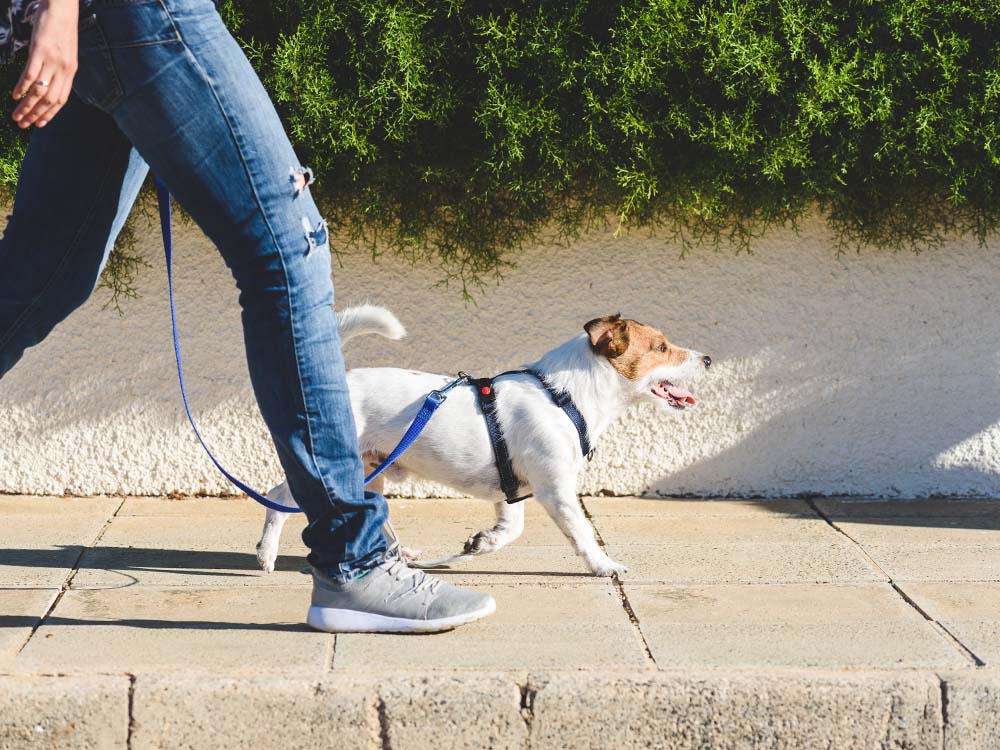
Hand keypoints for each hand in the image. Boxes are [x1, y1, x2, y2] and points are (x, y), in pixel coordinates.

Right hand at [12, 0, 78, 128]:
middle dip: (36, 114)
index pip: (62, 99)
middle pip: (50, 99)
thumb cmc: (61, 30)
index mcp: (71, 72)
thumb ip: (61, 69)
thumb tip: (51, 83)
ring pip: (40, 91)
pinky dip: (23, 87)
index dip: (51, 114)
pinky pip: (31, 74)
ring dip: (27, 106)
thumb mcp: (66, 53)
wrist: (62, 8)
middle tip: (23, 124)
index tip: (40, 124)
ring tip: (17, 115)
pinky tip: (15, 95)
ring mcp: (52, 61)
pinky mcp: (40, 51)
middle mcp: (63, 69)